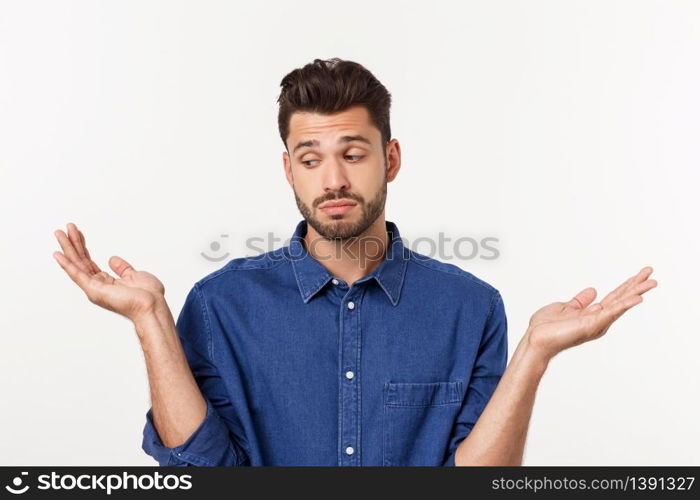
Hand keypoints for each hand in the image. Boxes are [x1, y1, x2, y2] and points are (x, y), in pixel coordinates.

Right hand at [52, 222, 166, 322]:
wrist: (152, 305)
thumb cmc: (148, 295)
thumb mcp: (134, 275)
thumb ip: (122, 268)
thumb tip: (112, 259)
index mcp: (106, 282)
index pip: (89, 261)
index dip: (82, 246)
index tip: (76, 232)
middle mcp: (97, 285)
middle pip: (80, 261)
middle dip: (72, 244)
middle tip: (63, 229)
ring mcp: (94, 288)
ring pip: (76, 264)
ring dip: (67, 248)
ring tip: (58, 233)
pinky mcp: (94, 290)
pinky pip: (77, 275)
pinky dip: (67, 264)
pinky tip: (58, 254)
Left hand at [525, 266, 657, 361]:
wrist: (535, 340)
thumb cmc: (546, 328)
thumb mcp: (565, 307)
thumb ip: (580, 301)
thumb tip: (593, 291)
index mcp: (592, 314)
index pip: (614, 297)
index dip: (626, 285)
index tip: (640, 274)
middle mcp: (598, 319)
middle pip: (621, 298)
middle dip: (637, 285)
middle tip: (651, 272)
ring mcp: (596, 323)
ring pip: (620, 304)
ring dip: (636, 292)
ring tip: (652, 282)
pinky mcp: (591, 325)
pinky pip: (611, 313)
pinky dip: (624, 305)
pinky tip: (637, 297)